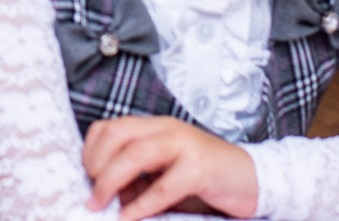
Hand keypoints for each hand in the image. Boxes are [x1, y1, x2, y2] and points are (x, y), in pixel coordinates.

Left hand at [82, 115, 257, 220]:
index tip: (85, 177)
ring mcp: (185, 145)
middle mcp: (167, 129)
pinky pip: (164, 186)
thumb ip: (138, 181)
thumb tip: (107, 196)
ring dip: (110, 180)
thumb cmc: (205, 179)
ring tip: (100, 203)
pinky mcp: (200, 168)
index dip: (91, 150)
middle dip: (96, 164)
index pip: (110, 126)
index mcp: (155, 127)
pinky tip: (128, 217)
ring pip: (135, 153)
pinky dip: (141, 205)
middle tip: (91, 193)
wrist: (252, 178)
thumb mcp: (165, 176)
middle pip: (117, 134)